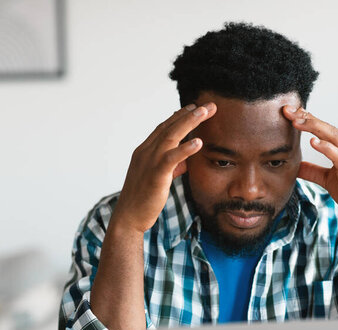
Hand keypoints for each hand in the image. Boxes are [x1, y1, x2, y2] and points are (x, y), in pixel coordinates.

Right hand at [112, 103, 216, 232]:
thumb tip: (186, 161)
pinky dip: (185, 149)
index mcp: (145, 151)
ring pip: (171, 136)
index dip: (179, 116)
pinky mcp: (156, 175)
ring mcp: (149, 162)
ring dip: (189, 122)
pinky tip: (198, 142)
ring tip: (205, 112)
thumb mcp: (159, 178)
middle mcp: (146, 152)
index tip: (194, 107)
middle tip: (208, 105)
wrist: (129, 217)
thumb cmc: (144, 199)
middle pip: (169, 127)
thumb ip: (172, 167)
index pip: (164, 128)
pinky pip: (171, 158)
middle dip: (189, 114)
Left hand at [282, 106, 337, 228]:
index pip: (325, 128)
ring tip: (296, 121)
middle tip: (288, 111)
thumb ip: (313, 171)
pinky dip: (326, 147)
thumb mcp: (329, 180)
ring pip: (333, 136)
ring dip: (314, 127)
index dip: (308, 118)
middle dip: (307, 117)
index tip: (290, 112)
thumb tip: (295, 167)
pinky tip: (313, 142)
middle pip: (327, 127)